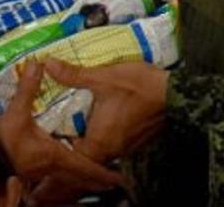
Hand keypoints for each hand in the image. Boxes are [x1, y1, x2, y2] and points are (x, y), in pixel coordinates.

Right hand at [0, 61, 121, 192]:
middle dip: (96, 179)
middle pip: (80, 177)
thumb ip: (28, 89)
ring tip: (95, 179)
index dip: (102, 172)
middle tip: (114, 181)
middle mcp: (52, 166)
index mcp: (55, 154)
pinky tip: (62, 174)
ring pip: (68, 179)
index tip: (118, 179)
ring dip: (82, 179)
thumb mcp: (15, 114)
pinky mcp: (31, 172)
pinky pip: (56, 178)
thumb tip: (38, 64)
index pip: (85, 165)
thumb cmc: (2, 142)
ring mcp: (41, 172)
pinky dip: (65, 178)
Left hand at [45, 59, 168, 163]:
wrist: (175, 93)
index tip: (51, 137)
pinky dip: (106, 134)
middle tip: (62, 125)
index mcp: (100, 140)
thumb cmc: (138, 87)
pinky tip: (103, 117)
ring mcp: (126, 147)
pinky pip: (115, 143)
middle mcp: (112, 149)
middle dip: (75, 141)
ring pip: (102, 149)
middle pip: (87, 154)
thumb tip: (48, 65)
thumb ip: (74, 75)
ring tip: (79, 120)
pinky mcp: (137, 140)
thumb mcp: (103, 78)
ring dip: (92, 137)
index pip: (74, 158)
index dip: (61, 150)